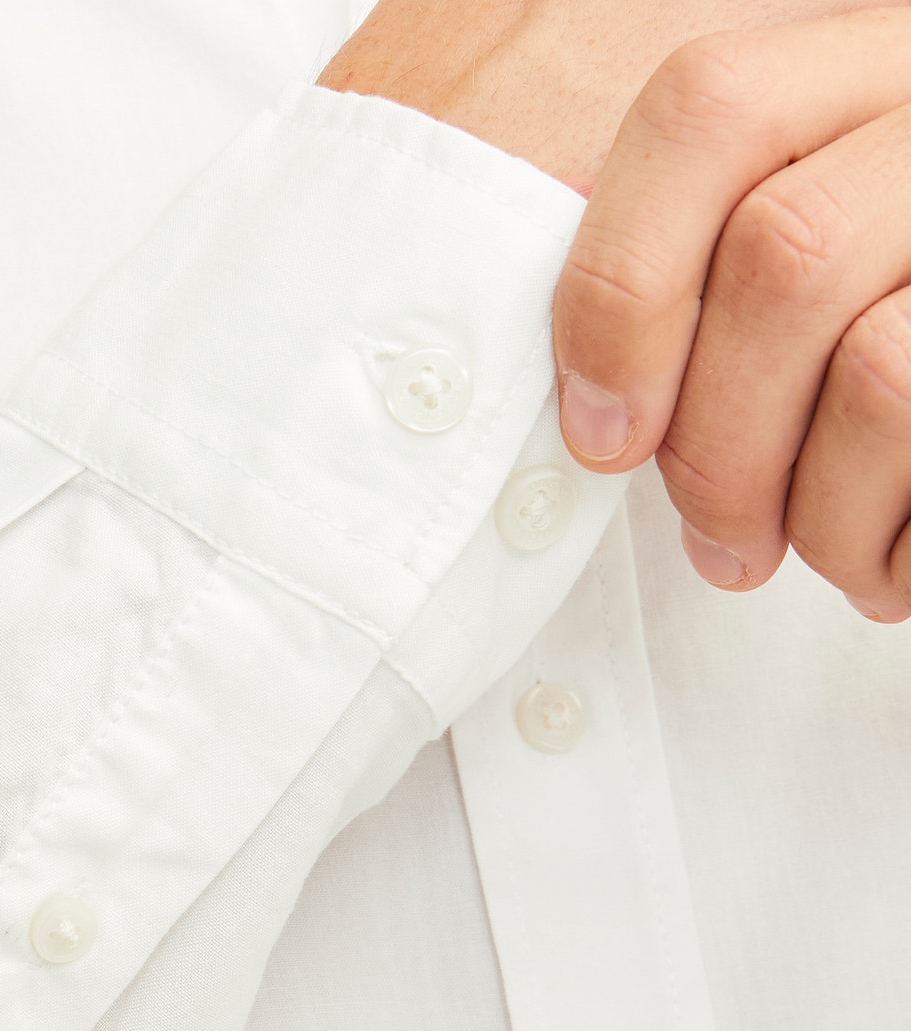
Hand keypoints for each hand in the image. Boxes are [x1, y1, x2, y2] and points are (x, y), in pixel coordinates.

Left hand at [322, 1, 910, 619]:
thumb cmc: (847, 358)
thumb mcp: (782, 274)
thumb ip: (689, 273)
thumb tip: (553, 400)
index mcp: (859, 68)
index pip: (708, 107)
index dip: (623, 284)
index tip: (601, 432)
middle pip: (788, 255)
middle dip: (717, 443)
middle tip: (719, 540)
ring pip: (882, 374)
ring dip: (818, 516)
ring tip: (816, 556)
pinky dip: (897, 552)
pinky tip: (890, 563)